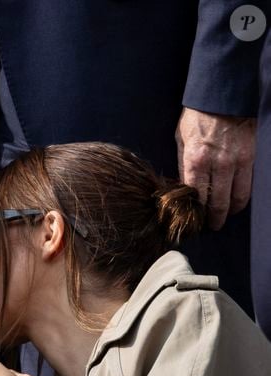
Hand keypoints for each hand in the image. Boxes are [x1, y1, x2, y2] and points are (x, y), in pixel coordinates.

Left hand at [175, 108, 255, 229]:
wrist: (224, 93)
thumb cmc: (198, 115)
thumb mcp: (181, 138)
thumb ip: (183, 164)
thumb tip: (185, 186)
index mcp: (196, 161)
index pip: (196, 198)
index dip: (195, 213)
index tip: (194, 221)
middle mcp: (219, 165)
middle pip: (218, 203)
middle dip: (214, 219)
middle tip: (211, 226)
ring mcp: (238, 161)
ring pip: (237, 198)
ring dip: (231, 211)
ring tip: (225, 216)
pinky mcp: (251, 156)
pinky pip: (248, 184)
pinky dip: (242, 195)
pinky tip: (236, 200)